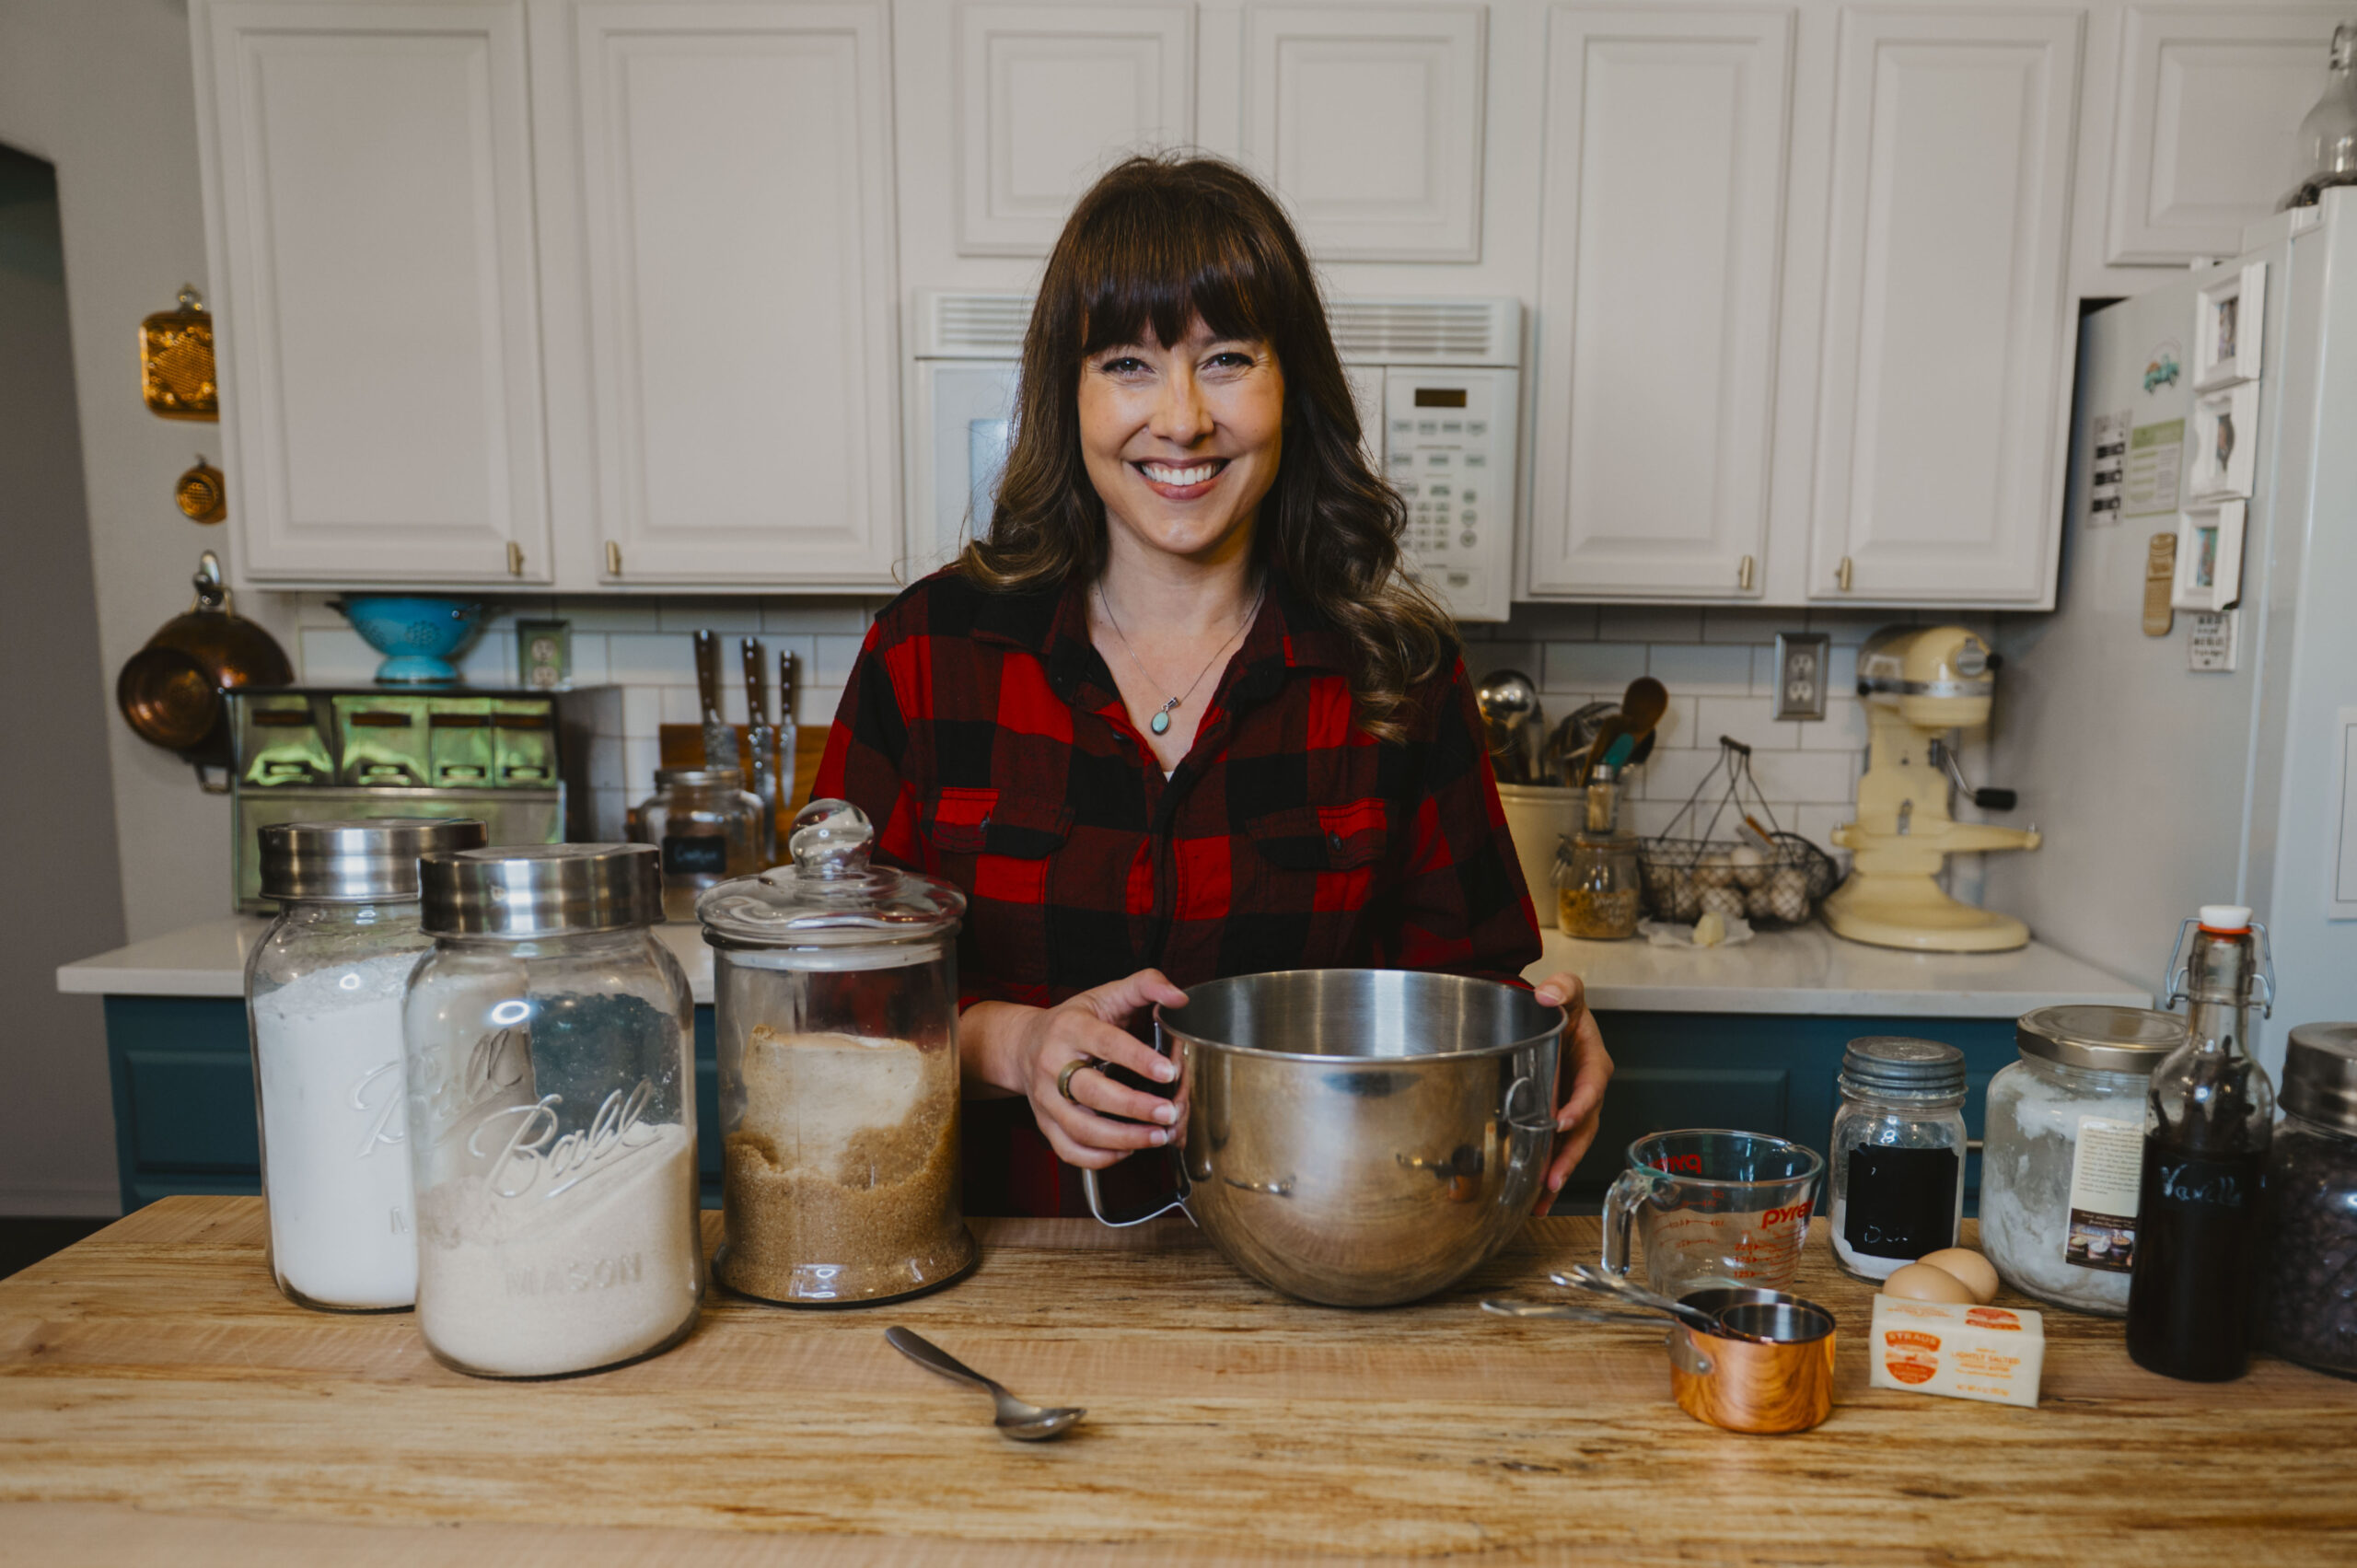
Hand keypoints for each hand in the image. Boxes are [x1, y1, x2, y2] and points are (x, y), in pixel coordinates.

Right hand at [963, 970, 1188, 1169]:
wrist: (1023, 1045)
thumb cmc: (1073, 1022)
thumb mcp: (1105, 994)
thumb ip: (1145, 985)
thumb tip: (1179, 997)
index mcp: (1070, 1028)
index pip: (1106, 1043)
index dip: (1138, 1058)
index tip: (1169, 1071)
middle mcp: (1053, 1065)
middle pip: (1092, 1092)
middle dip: (1135, 1107)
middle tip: (1169, 1112)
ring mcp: (1046, 1099)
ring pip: (1081, 1129)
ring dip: (1124, 1139)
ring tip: (1158, 1136)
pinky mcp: (1045, 1124)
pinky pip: (1070, 1150)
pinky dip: (1101, 1158)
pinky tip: (1128, 1149)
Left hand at [1530, 971, 1611, 1210]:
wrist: (1545, 1017)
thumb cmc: (1562, 1007)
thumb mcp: (1567, 991)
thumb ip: (1562, 988)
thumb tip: (1547, 995)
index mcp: (1595, 1063)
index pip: (1592, 1087)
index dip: (1580, 1106)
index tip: (1562, 1120)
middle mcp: (1587, 1093)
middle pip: (1583, 1129)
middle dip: (1569, 1156)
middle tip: (1552, 1178)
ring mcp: (1572, 1110)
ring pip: (1569, 1147)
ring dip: (1557, 1174)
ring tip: (1539, 1200)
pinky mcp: (1555, 1121)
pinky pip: (1554, 1150)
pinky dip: (1545, 1174)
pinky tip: (1531, 1199)